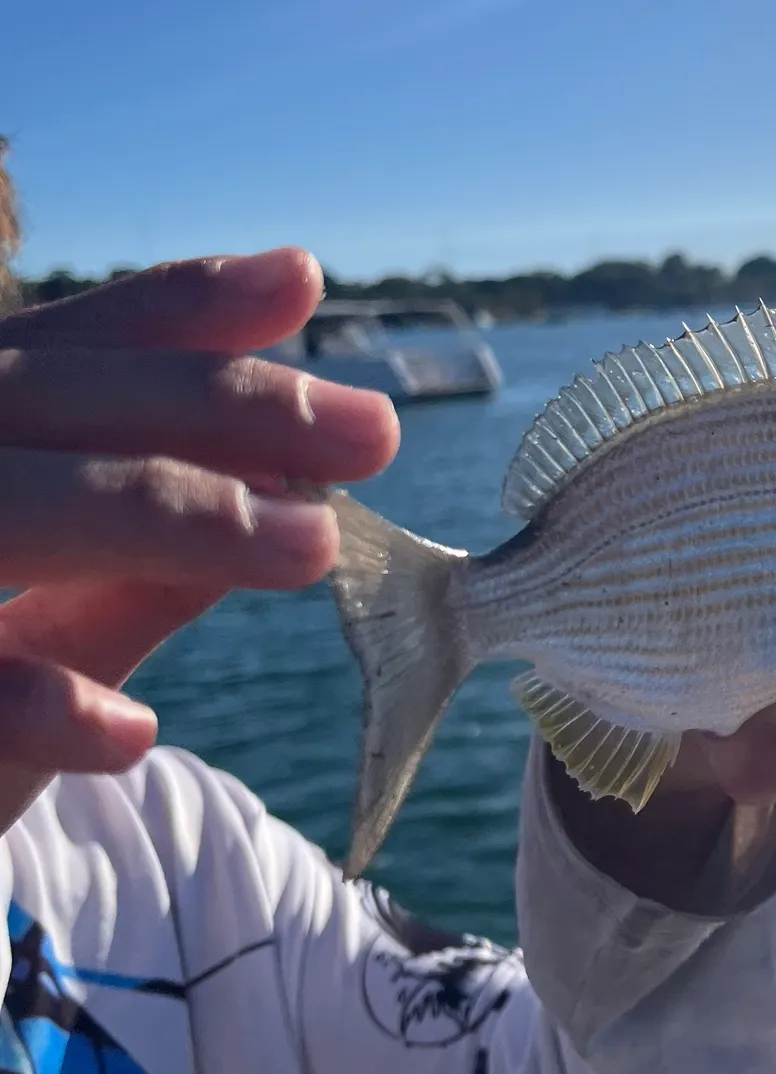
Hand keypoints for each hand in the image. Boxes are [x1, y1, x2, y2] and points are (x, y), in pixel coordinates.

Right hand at [0, 248, 398, 834]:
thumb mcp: (52, 632)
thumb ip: (145, 567)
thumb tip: (287, 488)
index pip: (54, 360)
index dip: (167, 313)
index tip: (301, 279)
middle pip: (36, 403)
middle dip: (210, 405)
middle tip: (375, 425)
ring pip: (1, 510)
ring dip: (158, 519)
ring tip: (314, 544)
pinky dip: (29, 707)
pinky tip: (131, 729)